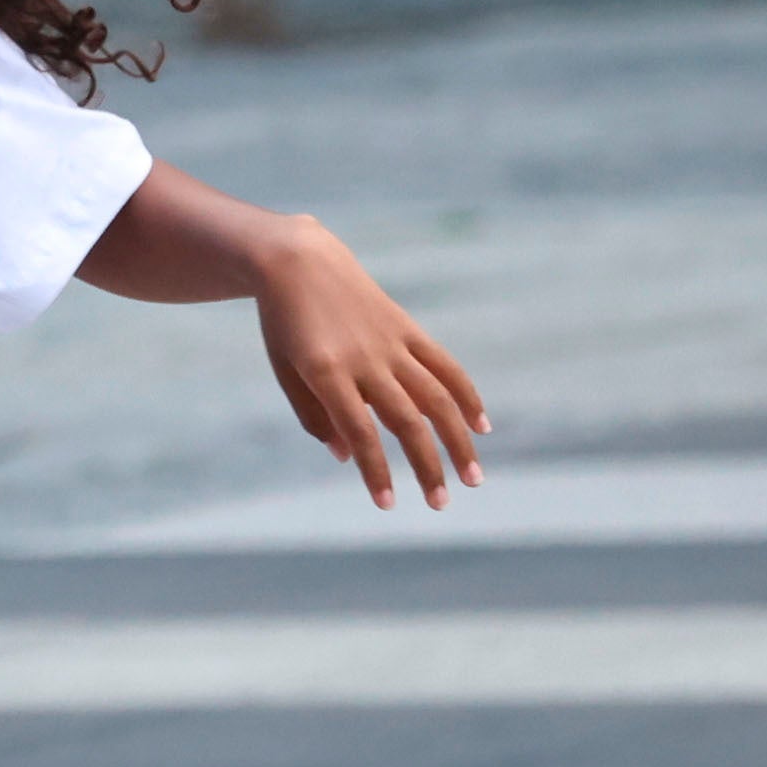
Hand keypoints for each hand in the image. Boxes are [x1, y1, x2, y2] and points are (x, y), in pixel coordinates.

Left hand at [252, 224, 490, 508]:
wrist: (298, 261)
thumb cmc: (284, 324)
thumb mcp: (285, 370)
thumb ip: (314, 416)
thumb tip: (349, 458)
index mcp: (326, 372)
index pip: (360, 433)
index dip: (376, 471)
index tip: (388, 504)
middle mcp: (364, 359)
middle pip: (406, 421)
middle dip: (427, 467)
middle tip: (441, 504)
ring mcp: (390, 343)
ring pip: (435, 398)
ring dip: (458, 441)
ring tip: (474, 478)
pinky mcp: (407, 328)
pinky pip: (444, 365)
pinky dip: (466, 395)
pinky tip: (481, 426)